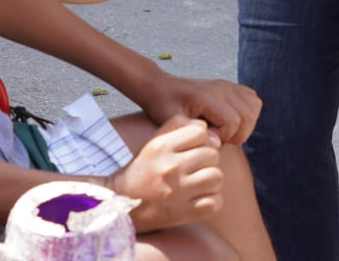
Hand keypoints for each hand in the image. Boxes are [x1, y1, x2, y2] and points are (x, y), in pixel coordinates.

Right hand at [107, 117, 223, 232]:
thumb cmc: (143, 170)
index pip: (200, 132)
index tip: (193, 149)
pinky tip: (199, 198)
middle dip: (207, 160)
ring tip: (199, 183)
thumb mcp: (155, 142)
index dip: (201, 139)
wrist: (122, 203)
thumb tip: (210, 133)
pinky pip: (215, 202)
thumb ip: (179, 126)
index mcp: (162, 146)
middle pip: (212, 155)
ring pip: (217, 177)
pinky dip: (211, 201)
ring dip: (211, 181)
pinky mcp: (183, 213)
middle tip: (195, 168)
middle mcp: (170, 167)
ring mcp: (177, 192)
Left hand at [137, 75, 261, 145]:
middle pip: (247, 115)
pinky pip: (252, 98)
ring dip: (246, 124)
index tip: (208, 138)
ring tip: (226, 130)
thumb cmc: (162, 105)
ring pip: (254, 106)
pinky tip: (231, 121)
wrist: (159, 86)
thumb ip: (192, 131)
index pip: (233, 121)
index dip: (224, 136)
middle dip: (238, 133)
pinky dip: (248, 113)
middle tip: (218, 138)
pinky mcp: (229, 86)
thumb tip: (216, 141)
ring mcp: (226, 85)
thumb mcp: (170, 120)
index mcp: (206, 96)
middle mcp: (220, 88)